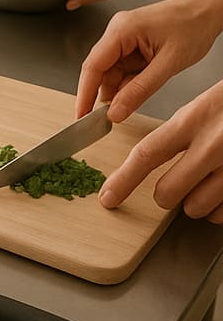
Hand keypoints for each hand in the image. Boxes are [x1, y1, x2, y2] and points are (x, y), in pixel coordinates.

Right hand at [75, 0, 222, 122]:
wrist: (209, 11)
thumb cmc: (194, 27)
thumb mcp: (169, 64)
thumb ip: (140, 90)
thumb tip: (116, 111)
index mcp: (121, 30)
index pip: (93, 65)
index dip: (85, 93)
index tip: (81, 115)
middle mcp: (117, 31)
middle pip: (99, 68)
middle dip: (101, 93)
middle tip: (104, 118)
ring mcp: (123, 36)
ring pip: (111, 70)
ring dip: (118, 89)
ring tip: (128, 105)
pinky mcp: (131, 42)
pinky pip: (123, 67)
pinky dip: (128, 82)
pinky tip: (136, 92)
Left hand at [98, 80, 222, 222]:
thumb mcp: (206, 106)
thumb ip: (181, 133)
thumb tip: (149, 161)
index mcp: (194, 120)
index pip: (146, 155)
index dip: (123, 180)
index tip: (108, 197)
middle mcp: (214, 146)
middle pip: (167, 192)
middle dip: (165, 194)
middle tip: (173, 183)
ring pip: (195, 208)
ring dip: (195, 202)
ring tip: (208, 179)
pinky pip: (222, 215)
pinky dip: (218, 209)